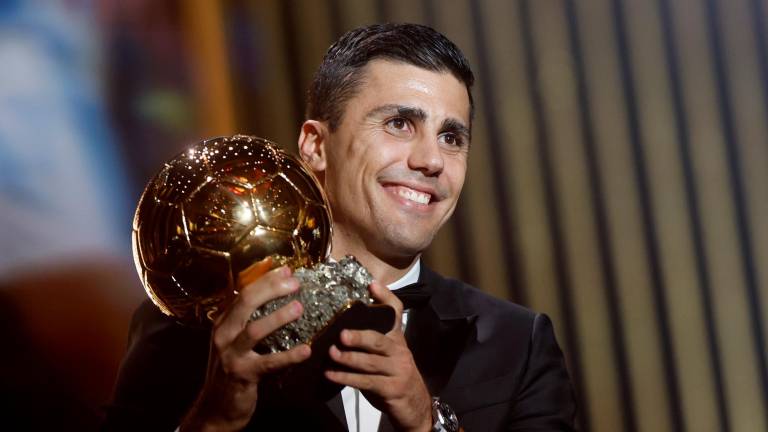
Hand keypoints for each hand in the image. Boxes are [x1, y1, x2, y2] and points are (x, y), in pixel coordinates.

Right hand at [181, 258, 311, 430]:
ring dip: (278, 317)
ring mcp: (231, 355)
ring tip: (299, 307)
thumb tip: (275, 295)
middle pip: (246, 303)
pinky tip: (306, 350)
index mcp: (222, 322)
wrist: (216, 407)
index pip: (243, 293)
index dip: (266, 279)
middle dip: (271, 289)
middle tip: (295, 283)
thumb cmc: (231, 368)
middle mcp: (223, 335)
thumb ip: (247, 320)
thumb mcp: (233, 341)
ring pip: (254, 330)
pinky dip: (288, 356)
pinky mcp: (242, 374)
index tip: (287, 270)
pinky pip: (268, 362)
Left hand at [325, 281, 431, 431]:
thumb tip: (341, 327)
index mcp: (396, 339)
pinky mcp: (391, 389)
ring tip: (332, 354)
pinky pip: (367, 382)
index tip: (371, 285)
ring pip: (371, 363)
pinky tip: (331, 375)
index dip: (385, 298)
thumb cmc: (393, 375)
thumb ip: (371, 341)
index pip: (395, 312)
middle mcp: (399, 351)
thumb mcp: (386, 355)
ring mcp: (397, 371)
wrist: (415, 405)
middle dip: (360, 336)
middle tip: (342, 334)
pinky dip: (347, 379)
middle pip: (380, 340)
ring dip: (349, 359)